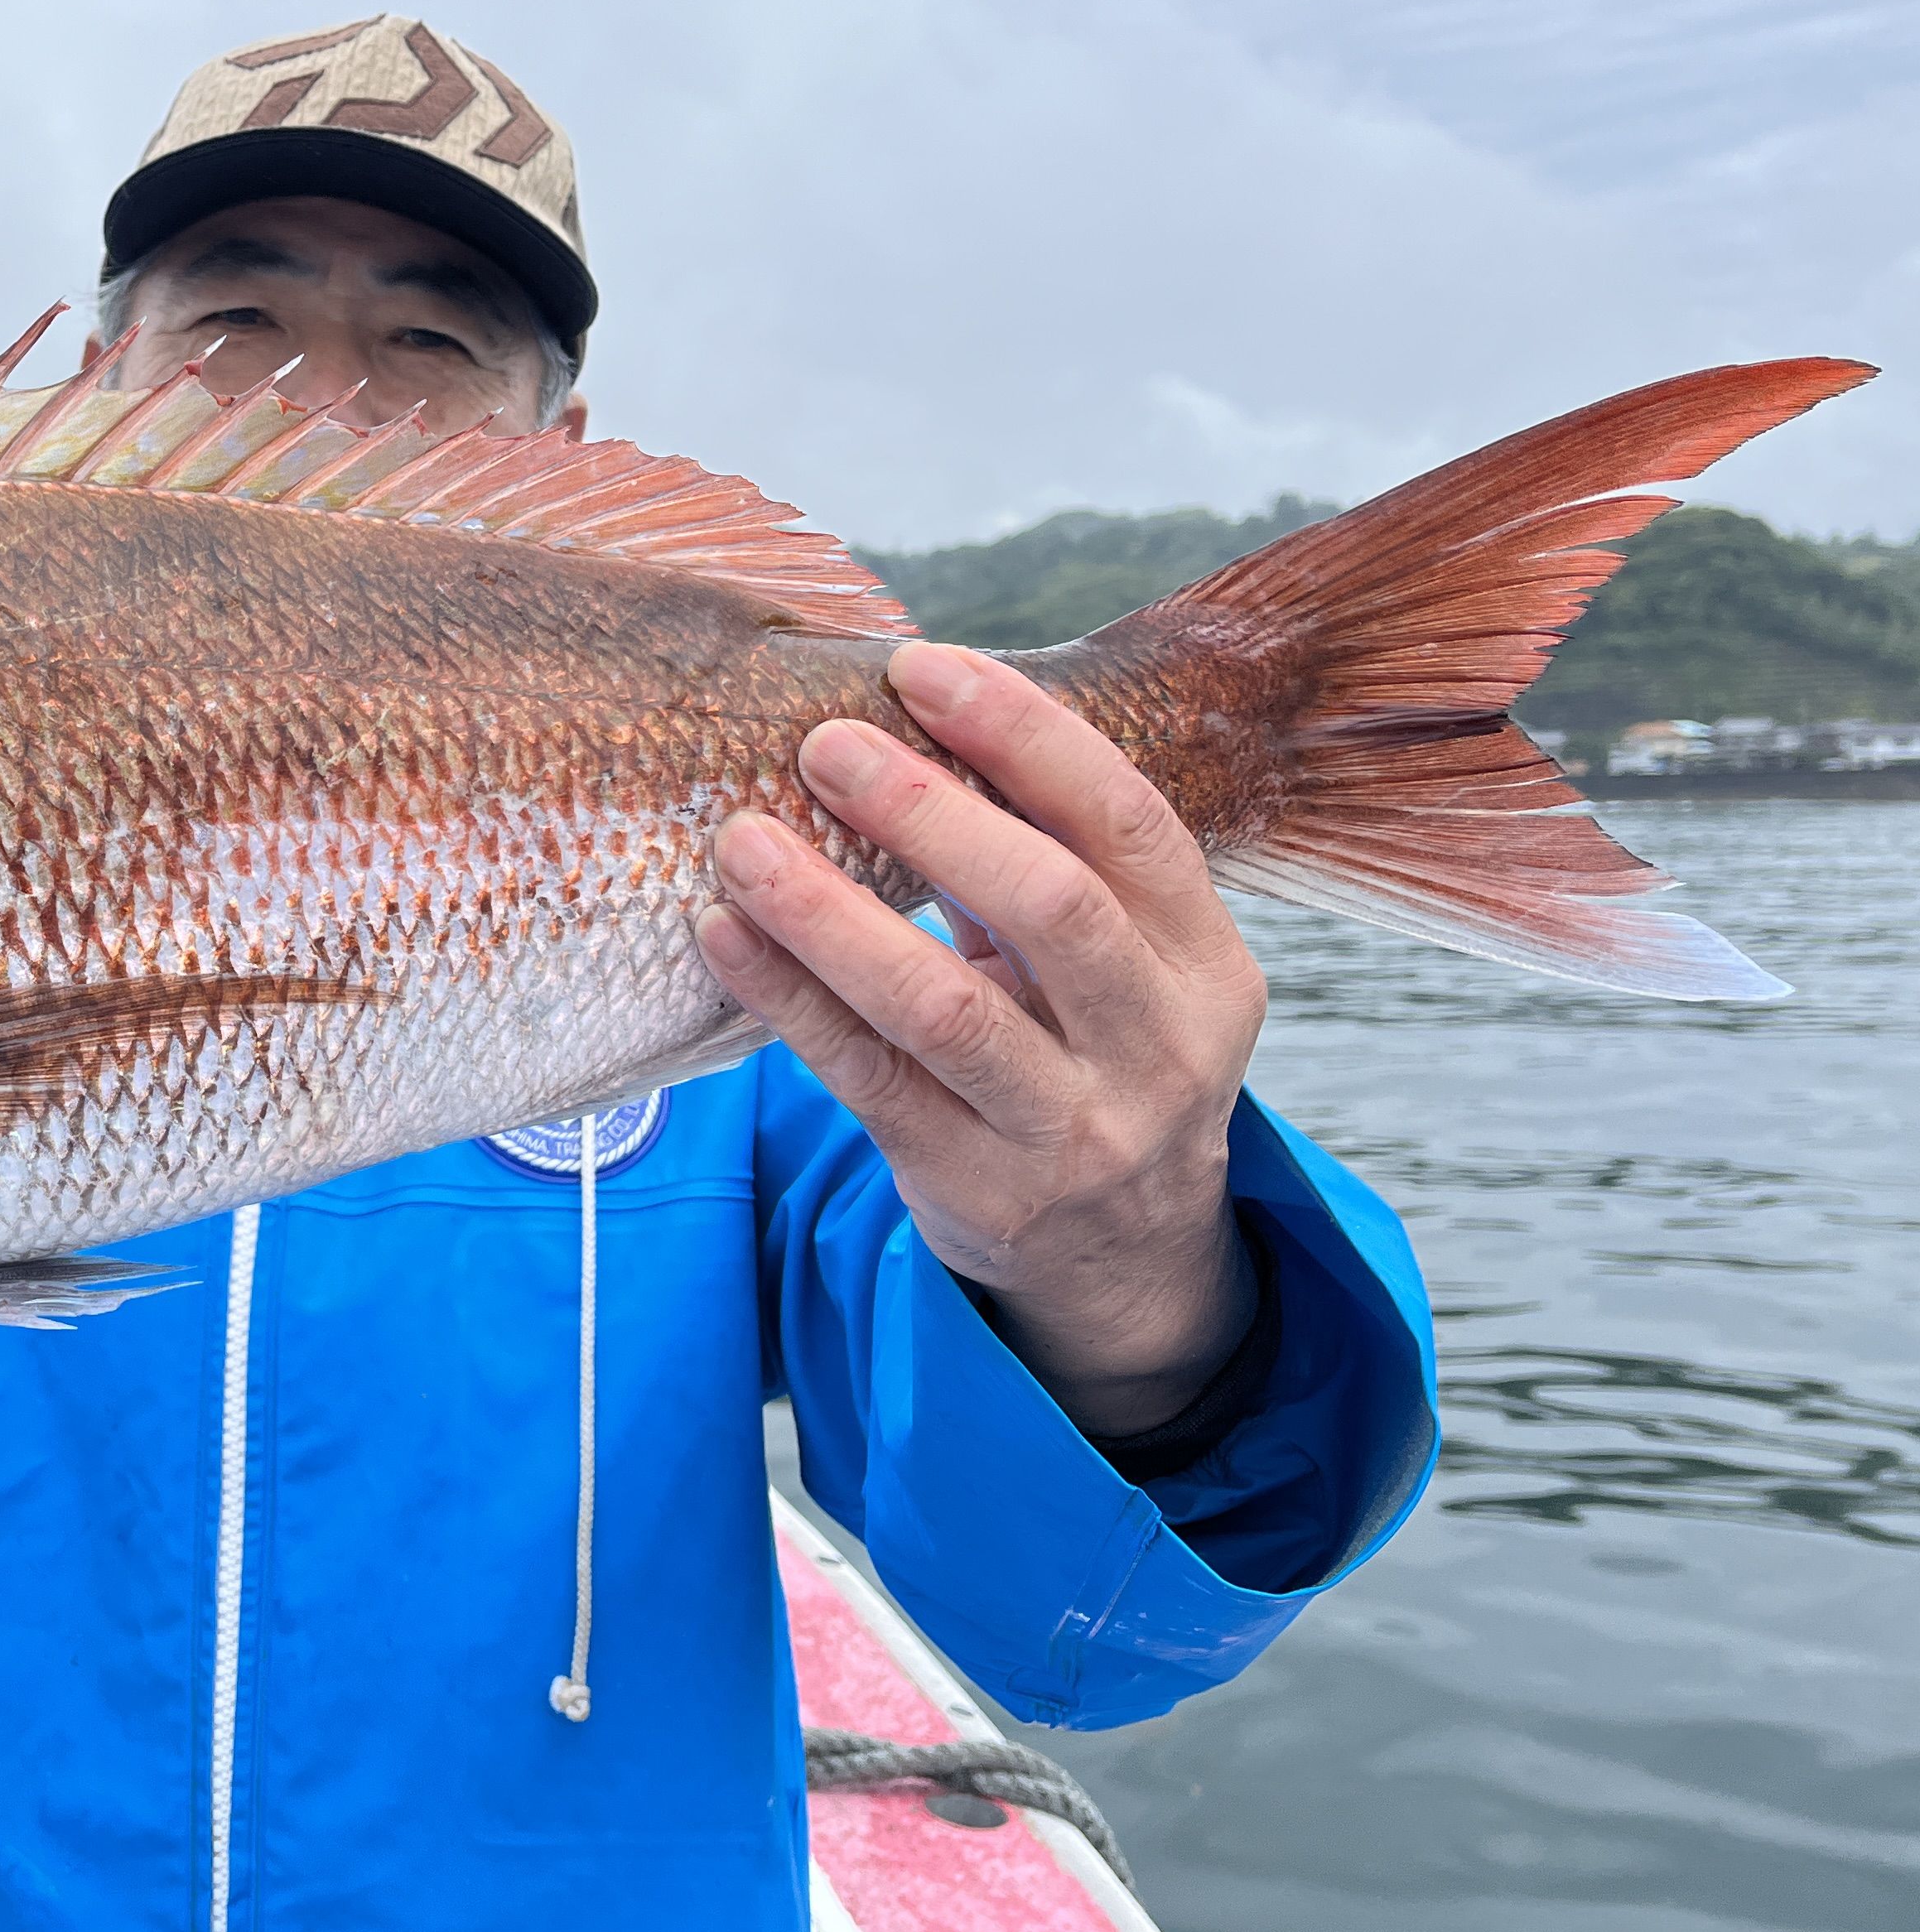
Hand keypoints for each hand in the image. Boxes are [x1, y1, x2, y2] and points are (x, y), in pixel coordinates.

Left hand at [693, 643, 1264, 1437]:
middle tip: (823, 744)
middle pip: (1051, 908)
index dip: (1026, 735)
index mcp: (1205, 963)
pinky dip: (790, 1001)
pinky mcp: (978, 1189)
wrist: (1128, 1264)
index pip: (1128, 823)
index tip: (921, 668)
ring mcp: (1073, 1131)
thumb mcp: (1120, 967)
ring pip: (945, 1009)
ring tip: (743, 841)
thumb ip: (1046, 860)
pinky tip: (725, 935)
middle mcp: (1159, 1049)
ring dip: (832, 915)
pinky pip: (867, 1081)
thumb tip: (907, 717)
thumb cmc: (1097, 1059)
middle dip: (931, 814)